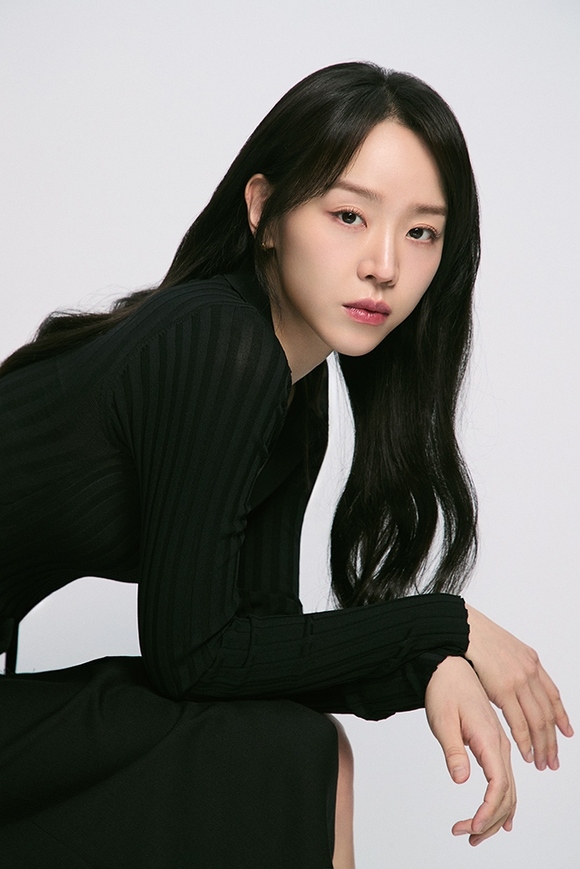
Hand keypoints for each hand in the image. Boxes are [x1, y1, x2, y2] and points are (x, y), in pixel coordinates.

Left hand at [425, 655, 515, 845]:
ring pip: (508, 790)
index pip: (498, 785)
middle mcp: (500, 744)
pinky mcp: (493, 744)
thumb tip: (460, 778)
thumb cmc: (444, 690)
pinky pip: (504, 780)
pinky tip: (499, 820)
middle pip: (507, 794)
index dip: (488, 811)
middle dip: (490, 821)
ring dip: (495, 816)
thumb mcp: (442, 720)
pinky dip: (502, 803)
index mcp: (489, 739)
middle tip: (466, 836)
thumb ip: (453, 750)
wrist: (448, 667)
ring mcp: (499, 745)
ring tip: (473, 834)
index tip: (471, 827)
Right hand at [465, 605, 573, 769]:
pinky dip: (525, 741)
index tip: (566, 733)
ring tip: (543, 763)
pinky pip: (520, 722)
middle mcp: (530, 672)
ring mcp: (519, 681)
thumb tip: (515, 681)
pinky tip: (527, 753)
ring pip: (538, 721)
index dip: (561, 717)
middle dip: (552, 740)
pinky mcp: (504, 689)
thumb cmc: (477, 639)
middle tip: (554, 760)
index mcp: (532, 662)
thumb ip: (515, 667)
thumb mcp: (506, 649)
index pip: (553, 696)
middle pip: (548, 714)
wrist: (463, 629)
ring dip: (542, 745)